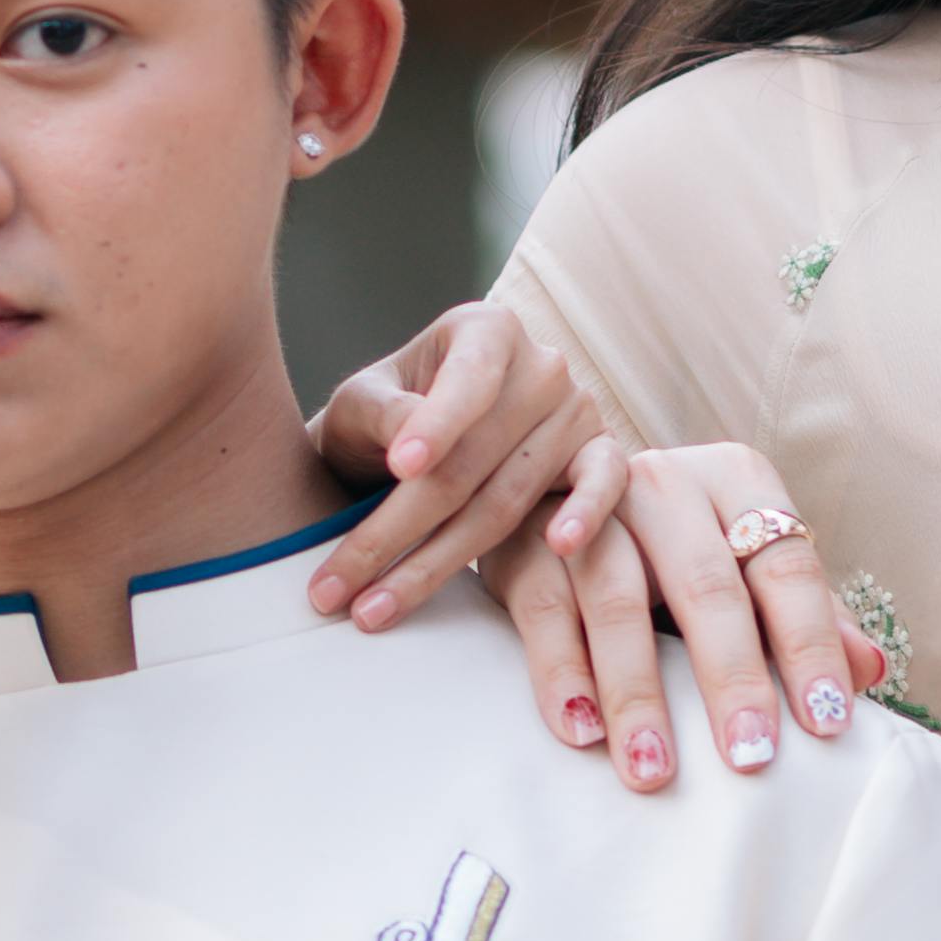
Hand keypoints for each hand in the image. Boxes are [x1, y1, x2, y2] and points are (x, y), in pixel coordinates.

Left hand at [304, 303, 624, 632]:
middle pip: (473, 461)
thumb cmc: (383, 419)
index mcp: (485, 330)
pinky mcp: (600, 461)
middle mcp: (542, 365)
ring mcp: (579, 413)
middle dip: (395, 531)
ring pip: (508, 499)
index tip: (399, 466)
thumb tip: (407, 442)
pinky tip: (560, 545)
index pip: (467, 380)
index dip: (436, 424)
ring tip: (373, 610)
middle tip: (335, 585)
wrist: (418, 450)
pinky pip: (604, 487)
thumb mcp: (363, 404)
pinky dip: (585, 514)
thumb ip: (382, 412)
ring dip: (436, 564)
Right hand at [488, 440, 886, 791]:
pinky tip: (580, 730)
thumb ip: (804, 614)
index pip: (786, 568)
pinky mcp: (525, 537)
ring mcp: (591, 505)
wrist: (554, 491)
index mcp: (736, 480)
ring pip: (617, 596)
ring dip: (636, 690)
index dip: (810, 646)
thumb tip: (870, 671)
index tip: (829, 722)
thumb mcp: (742, 566)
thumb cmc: (672, 550)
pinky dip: (561, 671)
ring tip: (655, 770)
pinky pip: (545, 606)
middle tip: (751, 756)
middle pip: (707, 584)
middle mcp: (667, 481)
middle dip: (731, 677)